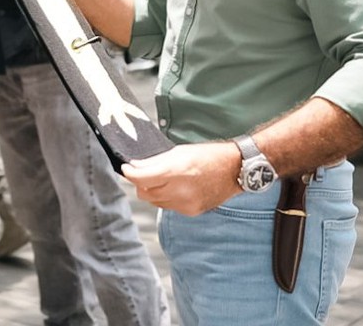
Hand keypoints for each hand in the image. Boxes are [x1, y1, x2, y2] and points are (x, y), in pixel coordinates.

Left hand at [120, 142, 241, 215]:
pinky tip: (175, 188)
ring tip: (162, 180)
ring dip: (153, 192)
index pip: (140, 178)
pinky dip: (167, 198)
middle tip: (142, 173)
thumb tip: (134, 166)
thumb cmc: (209, 155)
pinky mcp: (191, 212)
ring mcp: (186, 204)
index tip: (126, 168)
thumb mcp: (179, 151)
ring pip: (155, 202)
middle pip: (144, 193)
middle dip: (140, 183)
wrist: (236, 170)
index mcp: (175, 171)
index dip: (129, 173)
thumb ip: (154, 161)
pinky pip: (169, 207)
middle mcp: (180, 190)